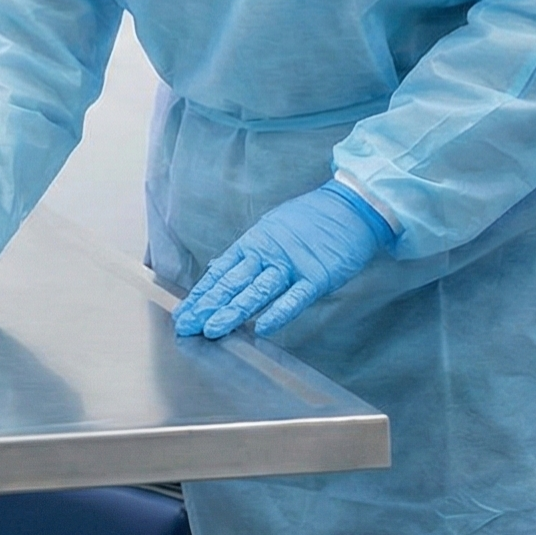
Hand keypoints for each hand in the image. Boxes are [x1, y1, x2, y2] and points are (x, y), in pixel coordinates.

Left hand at [174, 182, 393, 339]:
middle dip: (208, 305)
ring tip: (213, 328)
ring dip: (234, 310)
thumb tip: (217, 267)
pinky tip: (263, 327)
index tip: (184, 313)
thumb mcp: (270, 229)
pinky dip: (280, 312)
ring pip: (258, 290)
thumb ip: (245, 253)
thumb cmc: (310, 220)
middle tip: (187, 325)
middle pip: (233, 283)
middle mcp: (268, 253)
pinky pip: (296, 297)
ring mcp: (292, 264)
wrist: (351, 206)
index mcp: (254, 243)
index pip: (221, 272)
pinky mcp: (318, 275)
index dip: (201, 294)